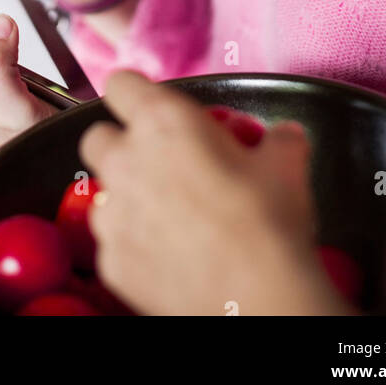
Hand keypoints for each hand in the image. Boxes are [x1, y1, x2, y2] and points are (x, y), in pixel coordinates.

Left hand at [79, 71, 356, 316]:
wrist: (255, 301)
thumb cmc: (267, 226)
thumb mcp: (286, 163)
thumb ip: (276, 139)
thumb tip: (284, 138)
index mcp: (162, 121)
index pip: (121, 83)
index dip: (137, 92)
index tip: (152, 105)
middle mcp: (126, 161)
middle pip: (99, 136)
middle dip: (124, 145)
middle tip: (165, 162)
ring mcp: (113, 214)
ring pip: (105, 191)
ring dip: (129, 196)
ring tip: (174, 215)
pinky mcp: (111, 261)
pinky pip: (114, 240)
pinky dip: (135, 242)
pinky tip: (172, 253)